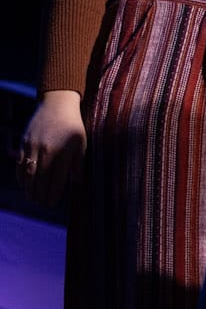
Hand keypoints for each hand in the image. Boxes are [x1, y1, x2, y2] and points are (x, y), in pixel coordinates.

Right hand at [17, 91, 86, 206]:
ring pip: (27, 172)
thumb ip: (78, 163)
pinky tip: (24, 183)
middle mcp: (45, 151)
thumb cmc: (74, 126)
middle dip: (39, 194)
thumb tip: (76, 182)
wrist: (57, 104)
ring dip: (29, 187)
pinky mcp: (24, 142)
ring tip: (33, 197)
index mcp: (62, 153)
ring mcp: (32, 147)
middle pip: (39, 179)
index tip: (51, 203)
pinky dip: (20, 175)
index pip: (55, 180)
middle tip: (41, 203)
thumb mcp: (82, 144)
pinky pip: (20, 162)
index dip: (52, 193)